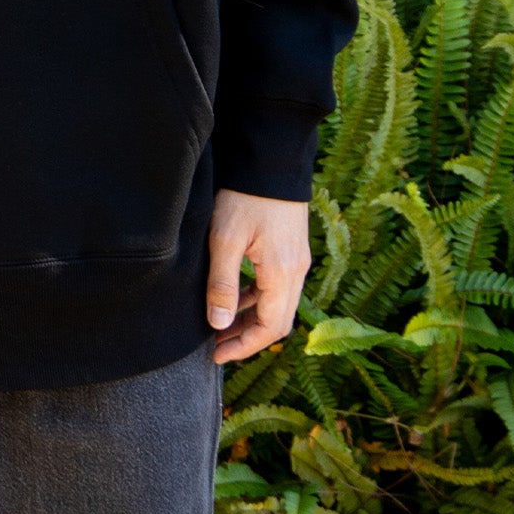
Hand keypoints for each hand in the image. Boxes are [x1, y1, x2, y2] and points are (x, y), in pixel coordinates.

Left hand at [205, 188, 310, 362]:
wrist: (269, 159)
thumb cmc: (244, 196)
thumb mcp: (225, 239)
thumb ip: (223, 284)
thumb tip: (219, 325)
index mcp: (282, 274)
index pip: (269, 328)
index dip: (244, 346)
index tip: (217, 354)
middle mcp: (296, 270)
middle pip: (277, 321)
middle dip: (247, 337)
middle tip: (216, 343)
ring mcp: (296, 259)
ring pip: (278, 303)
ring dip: (251, 318)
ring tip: (220, 322)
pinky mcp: (290, 247)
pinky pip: (277, 285)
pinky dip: (257, 297)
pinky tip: (235, 293)